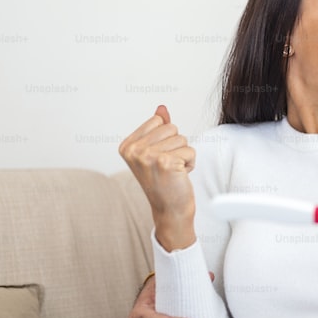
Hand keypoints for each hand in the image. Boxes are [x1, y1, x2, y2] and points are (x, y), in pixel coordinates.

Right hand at [119, 105, 196, 249]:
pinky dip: (190, 163)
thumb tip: (161, 107)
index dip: (165, 138)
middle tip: (167, 166)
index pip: (158, 120)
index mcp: (127, 145)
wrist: (170, 209)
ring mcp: (148, 156)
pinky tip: (179, 176)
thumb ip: (158, 128)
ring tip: (173, 171)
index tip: (158, 157)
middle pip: (171, 128)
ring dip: (183, 155)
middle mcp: (134, 150)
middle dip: (176, 146)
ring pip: (182, 139)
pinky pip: (190, 151)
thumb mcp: (156, 151)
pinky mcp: (166, 163)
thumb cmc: (164, 180)